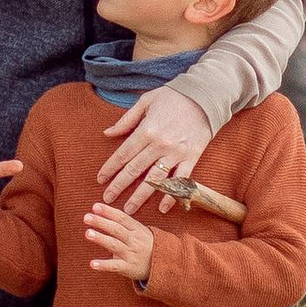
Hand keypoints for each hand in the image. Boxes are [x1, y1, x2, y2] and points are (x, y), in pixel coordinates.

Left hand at [83, 200, 154, 282]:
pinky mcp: (128, 268)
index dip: (108, 212)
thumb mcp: (141, 231)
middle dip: (101, 222)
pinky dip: (103, 265)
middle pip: (116, 229)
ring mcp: (131, 254)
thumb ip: (125, 223)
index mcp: (137, 229)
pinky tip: (92, 264)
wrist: (165, 264)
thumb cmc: (147, 244)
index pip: (121, 218)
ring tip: (88, 233)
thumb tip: (103, 212)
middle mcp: (134, 240)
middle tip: (86, 217)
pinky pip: (115, 266)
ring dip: (101, 239)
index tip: (95, 206)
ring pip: (114, 245)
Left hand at [96, 83, 213, 213]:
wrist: (205, 96)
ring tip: (129, 209)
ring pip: (155, 179)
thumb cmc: (173, 97)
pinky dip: (172, 195)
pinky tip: (162, 208)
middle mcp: (160, 144)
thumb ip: (126, 120)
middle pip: (135, 170)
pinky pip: (180, 180)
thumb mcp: (146, 101)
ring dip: (141, 196)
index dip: (110, 168)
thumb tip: (107, 133)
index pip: (123, 154)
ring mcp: (177, 153)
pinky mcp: (192, 157)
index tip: (100, 180)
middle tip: (107, 199)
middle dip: (119, 186)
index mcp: (147, 130)